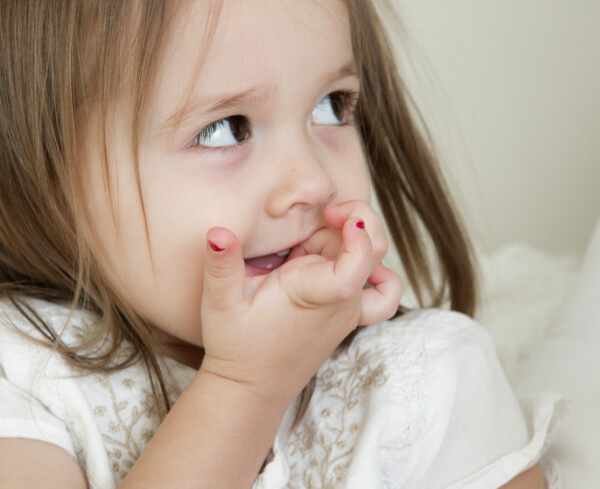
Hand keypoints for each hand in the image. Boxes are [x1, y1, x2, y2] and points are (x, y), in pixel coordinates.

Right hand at [198, 201, 401, 401]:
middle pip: (375, 249)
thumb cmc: (235, 346)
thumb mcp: (220, 303)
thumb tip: (217, 232)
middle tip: (326, 212)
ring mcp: (349, 309)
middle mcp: (342, 302)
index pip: (359, 260)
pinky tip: (355, 261)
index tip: (335, 212)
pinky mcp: (348, 313)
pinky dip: (377, 271)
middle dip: (357, 219)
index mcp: (315, 293)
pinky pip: (382, 292)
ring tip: (326, 232)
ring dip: (359, 238)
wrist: (251, 388)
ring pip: (377, 262)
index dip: (359, 231)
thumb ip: (221, 266)